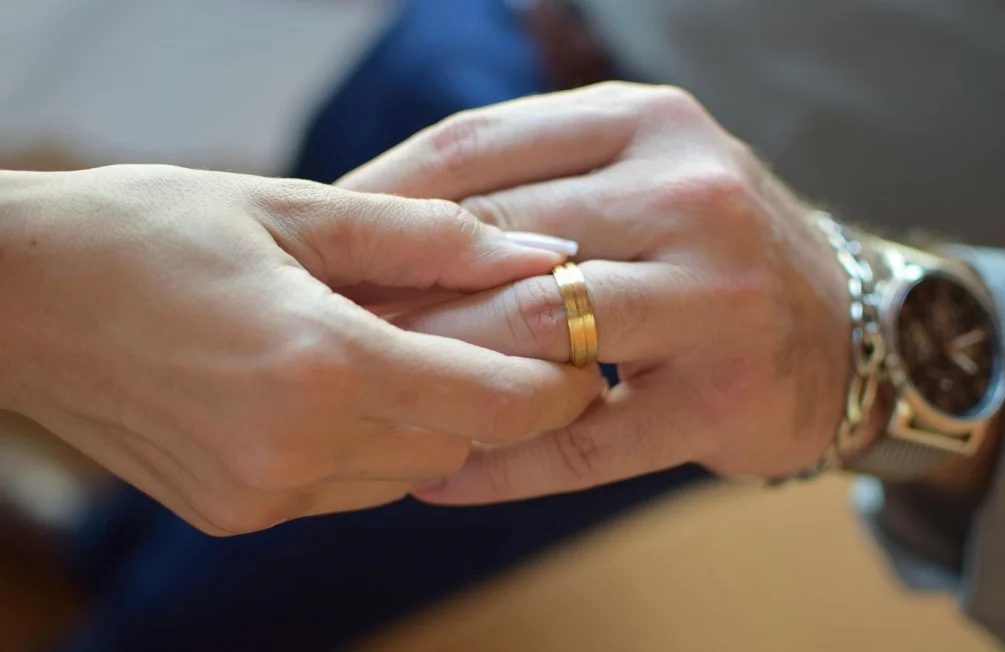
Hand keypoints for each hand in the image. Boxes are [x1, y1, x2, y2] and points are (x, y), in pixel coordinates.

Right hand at [0, 165, 600, 532]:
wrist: (20, 296)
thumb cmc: (149, 231)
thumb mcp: (297, 209)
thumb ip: (432, 239)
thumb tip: (539, 256)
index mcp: (318, 365)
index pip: (492, 405)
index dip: (555, 386)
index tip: (579, 357)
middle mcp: (295, 450)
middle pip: (459, 444)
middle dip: (491, 395)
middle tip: (489, 334)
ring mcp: (262, 494)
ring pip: (409, 471)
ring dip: (430, 417)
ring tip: (398, 347)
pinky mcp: (236, 512)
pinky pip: (349, 486)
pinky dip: (372, 441)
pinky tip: (340, 382)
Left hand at [338, 82, 851, 502]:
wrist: (851, 326)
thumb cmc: (710, 246)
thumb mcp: (637, 173)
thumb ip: (530, 181)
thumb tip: (380, 213)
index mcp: (647, 123)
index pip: (477, 147)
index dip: (380, 194)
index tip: (322, 239)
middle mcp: (690, 195)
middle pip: (498, 239)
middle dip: (396, 290)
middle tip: (327, 327)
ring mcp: (717, 297)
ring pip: (538, 332)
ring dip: (441, 370)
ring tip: (374, 395)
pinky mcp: (726, 398)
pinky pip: (587, 442)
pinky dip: (504, 466)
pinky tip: (443, 477)